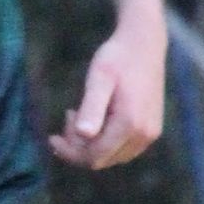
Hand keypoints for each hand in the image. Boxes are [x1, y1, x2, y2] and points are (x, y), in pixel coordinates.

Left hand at [50, 18, 165, 170]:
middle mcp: (144, 135)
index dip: (69, 152)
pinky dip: (105, 140)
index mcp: (129, 124)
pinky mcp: (151, 131)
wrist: (145, 43)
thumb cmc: (118, 57)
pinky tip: (96, 119)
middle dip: (78, 147)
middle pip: (101, 160)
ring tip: (81, 114)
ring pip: (111, 157)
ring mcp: (150, 135)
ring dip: (91, 144)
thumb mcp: (99, 78)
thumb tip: (83, 135)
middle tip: (69, 115)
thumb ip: (92, 107)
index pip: (93, 156)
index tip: (52, 137)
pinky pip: (122, 149)